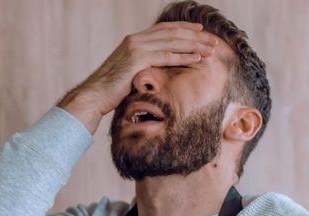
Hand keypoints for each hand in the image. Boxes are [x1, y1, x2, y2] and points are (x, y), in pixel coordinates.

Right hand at [57, 21, 216, 133]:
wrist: (95, 95)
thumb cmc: (111, 89)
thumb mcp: (128, 70)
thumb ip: (142, 63)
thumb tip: (155, 67)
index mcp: (133, 39)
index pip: (164, 29)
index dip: (184, 28)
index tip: (200, 30)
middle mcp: (135, 39)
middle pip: (172, 33)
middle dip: (195, 36)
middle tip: (213, 40)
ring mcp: (136, 48)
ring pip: (172, 42)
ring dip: (194, 45)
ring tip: (211, 49)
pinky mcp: (137, 59)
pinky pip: (166, 56)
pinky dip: (184, 57)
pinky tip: (197, 58)